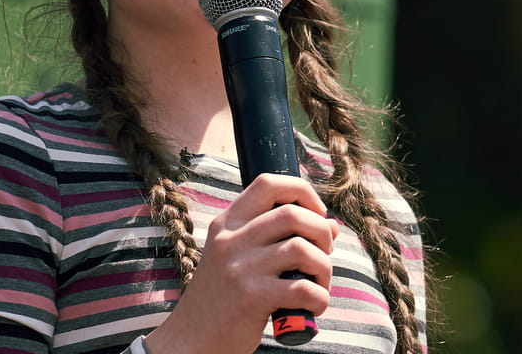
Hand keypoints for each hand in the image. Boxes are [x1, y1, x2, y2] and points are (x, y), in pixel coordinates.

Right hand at [143, 174, 339, 353]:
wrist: (191, 340)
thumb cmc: (223, 298)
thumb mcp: (240, 258)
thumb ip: (279, 237)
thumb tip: (331, 225)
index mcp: (227, 224)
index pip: (268, 183)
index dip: (301, 191)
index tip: (316, 213)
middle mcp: (231, 240)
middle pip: (293, 213)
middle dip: (321, 232)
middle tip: (324, 253)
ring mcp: (239, 268)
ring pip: (302, 248)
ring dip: (323, 267)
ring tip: (319, 283)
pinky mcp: (252, 298)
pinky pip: (303, 288)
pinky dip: (320, 298)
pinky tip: (314, 306)